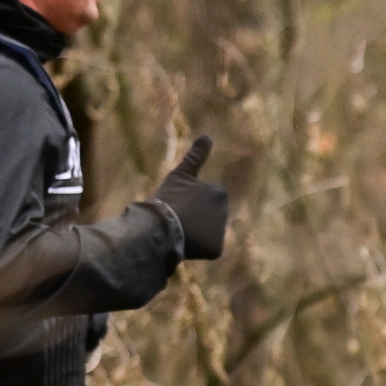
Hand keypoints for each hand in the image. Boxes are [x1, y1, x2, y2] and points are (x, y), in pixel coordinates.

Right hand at [153, 135, 228, 260]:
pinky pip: (208, 249)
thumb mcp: (180, 175)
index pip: (204, 200)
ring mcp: (222, 231)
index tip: (178, 204)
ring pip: (206, 233)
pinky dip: (198, 249)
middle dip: (195, 218)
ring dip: (196, 233)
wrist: (160, 226)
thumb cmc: (168, 199)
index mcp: (219, 192)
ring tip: (181, 230)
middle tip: (178, 218)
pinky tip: (187, 243)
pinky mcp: (216, 248)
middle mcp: (225, 212)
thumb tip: (208, 135)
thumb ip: (196, 156)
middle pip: (207, 217)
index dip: (188, 203)